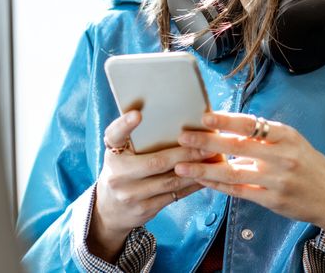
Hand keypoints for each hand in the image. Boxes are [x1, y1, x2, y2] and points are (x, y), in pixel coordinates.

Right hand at [89, 111, 208, 261]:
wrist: (110, 209)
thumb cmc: (124, 170)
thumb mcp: (122, 153)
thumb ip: (138, 139)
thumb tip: (177, 118)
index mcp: (112, 153)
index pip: (114, 135)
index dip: (125, 124)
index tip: (138, 114)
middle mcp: (118, 175)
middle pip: (156, 162)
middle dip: (186, 152)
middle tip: (209, 143)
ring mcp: (130, 195)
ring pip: (170, 180)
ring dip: (196, 169)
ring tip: (215, 157)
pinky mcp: (144, 209)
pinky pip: (174, 195)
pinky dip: (193, 184)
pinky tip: (207, 175)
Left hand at [175, 112, 324, 255]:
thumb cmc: (310, 166)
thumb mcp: (294, 144)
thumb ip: (266, 138)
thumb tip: (228, 130)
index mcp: (288, 136)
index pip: (253, 124)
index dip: (227, 120)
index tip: (205, 116)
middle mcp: (284, 157)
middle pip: (239, 146)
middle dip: (208, 141)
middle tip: (184, 137)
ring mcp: (278, 180)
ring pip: (234, 173)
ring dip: (205, 169)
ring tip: (182, 165)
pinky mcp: (272, 200)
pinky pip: (239, 192)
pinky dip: (218, 185)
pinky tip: (202, 180)